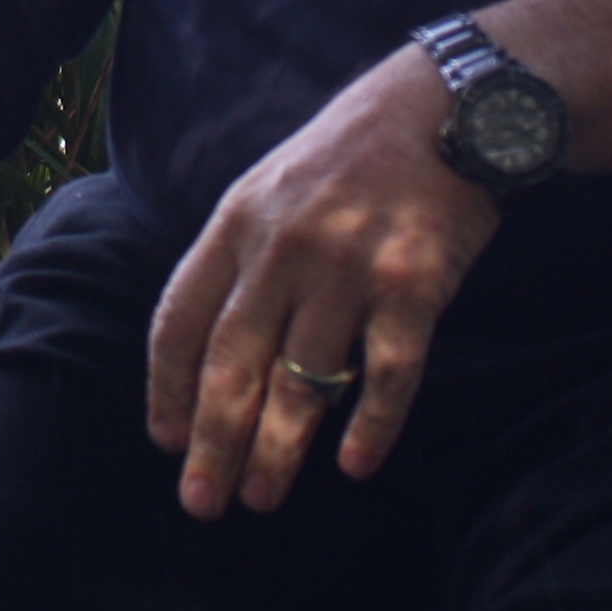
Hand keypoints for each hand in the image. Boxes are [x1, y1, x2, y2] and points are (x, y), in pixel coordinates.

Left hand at [144, 43, 497, 519]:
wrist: (445, 108)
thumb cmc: (350, 157)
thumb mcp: (270, 187)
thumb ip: (238, 258)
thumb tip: (205, 353)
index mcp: (236, 222)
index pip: (180, 319)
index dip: (167, 388)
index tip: (165, 441)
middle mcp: (283, 249)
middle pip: (233, 364)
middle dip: (213, 442)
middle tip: (203, 502)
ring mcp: (348, 268)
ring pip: (302, 380)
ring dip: (279, 450)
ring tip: (262, 497)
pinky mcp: (414, 286)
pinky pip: (387, 372)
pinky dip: (371, 424)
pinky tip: (355, 465)